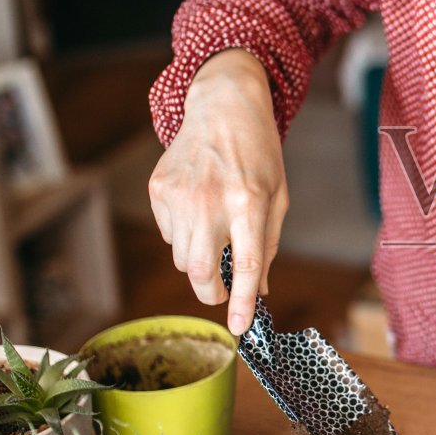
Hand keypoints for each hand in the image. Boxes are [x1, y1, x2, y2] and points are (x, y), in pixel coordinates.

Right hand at [149, 49, 287, 335]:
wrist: (223, 106)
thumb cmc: (258, 153)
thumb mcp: (277, 196)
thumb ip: (267, 245)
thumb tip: (262, 291)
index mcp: (248, 202)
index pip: (246, 265)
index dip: (243, 303)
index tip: (239, 328)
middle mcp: (210, 200)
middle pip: (202, 272)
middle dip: (212, 293)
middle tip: (223, 292)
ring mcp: (179, 195)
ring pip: (183, 258)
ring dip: (200, 261)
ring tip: (216, 232)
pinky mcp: (158, 190)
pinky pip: (169, 235)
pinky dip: (184, 235)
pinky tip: (198, 208)